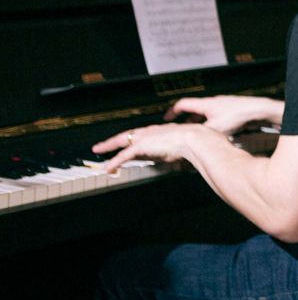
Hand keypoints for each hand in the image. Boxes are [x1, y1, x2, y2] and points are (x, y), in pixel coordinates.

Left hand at [91, 124, 206, 171]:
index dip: (134, 139)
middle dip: (114, 140)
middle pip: (128, 135)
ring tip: (98, 150)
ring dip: (108, 147)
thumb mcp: (186, 149)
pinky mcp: (141, 146)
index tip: (128, 142)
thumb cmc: (196, 143)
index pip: (143, 135)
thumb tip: (183, 166)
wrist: (195, 139)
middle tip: (103, 145)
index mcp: (162, 132)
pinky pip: (124, 156)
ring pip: (121, 142)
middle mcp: (151, 133)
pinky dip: (115, 162)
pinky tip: (108, 168)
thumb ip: (180, 156)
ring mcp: (145, 138)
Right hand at [164, 95, 281, 133]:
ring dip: (198, 120)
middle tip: (178, 125)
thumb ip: (201, 135)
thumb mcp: (215, 129)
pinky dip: (210, 120)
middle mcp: (212, 102)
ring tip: (195, 130)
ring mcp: (222, 104)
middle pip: (194, 109)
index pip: (183, 104)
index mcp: (205, 105)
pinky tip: (214, 130)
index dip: (172, 111)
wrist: (256, 109)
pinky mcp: (230, 108)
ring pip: (205, 112)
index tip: (166, 117)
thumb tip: (191, 145)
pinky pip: (215, 114)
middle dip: (185, 118)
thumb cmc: (238, 116)